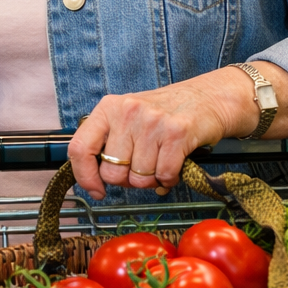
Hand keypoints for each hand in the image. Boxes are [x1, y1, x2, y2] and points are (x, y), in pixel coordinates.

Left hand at [68, 69, 252, 198]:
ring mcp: (151, 121)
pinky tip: (174, 164)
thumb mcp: (128, 117)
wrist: (207, 98)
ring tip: (161, 160)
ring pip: (139, 178)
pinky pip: (164, 175)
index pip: (80, 148)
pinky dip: (170, 178)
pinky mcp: (176, 133)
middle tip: (142, 168)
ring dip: (152, 179)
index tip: (96, 190)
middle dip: (128, 180)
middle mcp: (127, 111)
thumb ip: (109, 142)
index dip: (85, 176)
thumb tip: (95, 181)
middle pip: (113, 172)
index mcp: (109, 108)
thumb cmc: (164, 113)